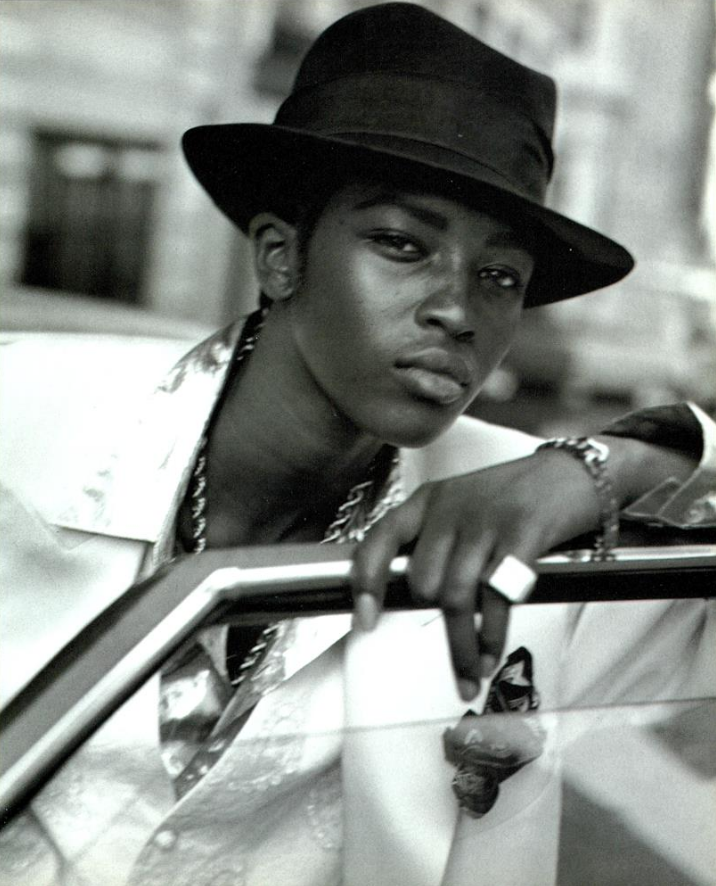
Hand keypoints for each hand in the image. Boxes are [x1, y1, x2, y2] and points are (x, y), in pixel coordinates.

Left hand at [351, 450, 603, 700]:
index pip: (380, 540)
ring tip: (471, 674)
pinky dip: (492, 636)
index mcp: (427, 501)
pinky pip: (496, 598)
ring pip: (456, 597)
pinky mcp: (522, 534)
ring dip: (461, 647)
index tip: (365, 622)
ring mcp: (485, 521)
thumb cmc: (515, 496)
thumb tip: (416, 596)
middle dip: (433, 622)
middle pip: (422, 581)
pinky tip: (492, 653)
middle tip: (452, 647)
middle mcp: (450, 508)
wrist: (573, 473)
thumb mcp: (462, 504)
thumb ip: (436, 541)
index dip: (367, 584)